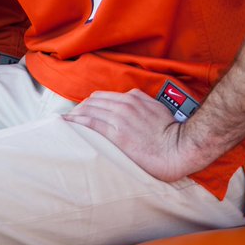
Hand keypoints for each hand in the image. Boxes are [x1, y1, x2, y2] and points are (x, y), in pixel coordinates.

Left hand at [63, 90, 212, 181]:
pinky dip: (75, 123)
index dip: (89, 104)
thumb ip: (141, 103)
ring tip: (65, 123)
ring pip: (89, 111)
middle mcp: (123, 105)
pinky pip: (90, 124)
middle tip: (69, 119)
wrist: (180, 148)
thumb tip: (131, 101)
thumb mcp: (157, 109)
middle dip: (79, 109)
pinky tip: (66, 126)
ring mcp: (119, 118)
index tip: (81, 111)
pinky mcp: (116, 134)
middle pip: (92, 102)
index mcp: (133, 98)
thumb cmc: (171, 133)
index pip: (102, 97)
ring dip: (74, 116)